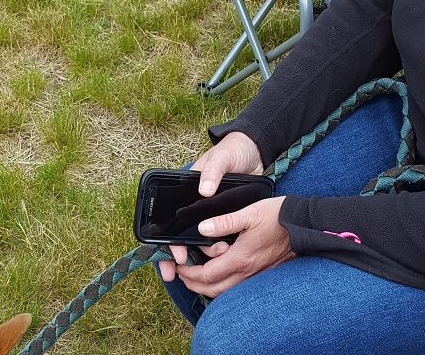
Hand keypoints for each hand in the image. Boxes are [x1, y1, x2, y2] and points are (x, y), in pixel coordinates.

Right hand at [159, 132, 262, 282]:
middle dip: (178, 256)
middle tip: (180, 273)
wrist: (256, 151)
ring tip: (218, 255)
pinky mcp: (227, 217)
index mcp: (187, 191)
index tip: (176, 258)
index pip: (171, 221)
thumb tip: (204, 190)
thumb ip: (212, 171)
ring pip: (200, 240)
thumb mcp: (221, 158)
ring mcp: (211, 213)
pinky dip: (218, 248)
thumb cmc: (233, 150)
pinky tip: (223, 257)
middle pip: (181, 236)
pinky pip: (219, 237)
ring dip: (205, 253)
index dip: (169, 242)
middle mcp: (195, 205)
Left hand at [174, 197, 292, 297]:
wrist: (304, 224)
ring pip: (226, 292)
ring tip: (197, 277)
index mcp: (240, 258)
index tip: (179, 266)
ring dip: (208, 288)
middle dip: (194, 284)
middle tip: (183, 275)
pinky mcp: (264, 273)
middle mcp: (248, 272)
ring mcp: (257, 275)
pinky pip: (238, 288)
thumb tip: (202, 228)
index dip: (190, 273)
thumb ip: (224, 222)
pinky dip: (224, 286)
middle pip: (214, 289)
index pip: (207, 275)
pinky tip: (221, 275)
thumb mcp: (249, 213)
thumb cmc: (277, 216)